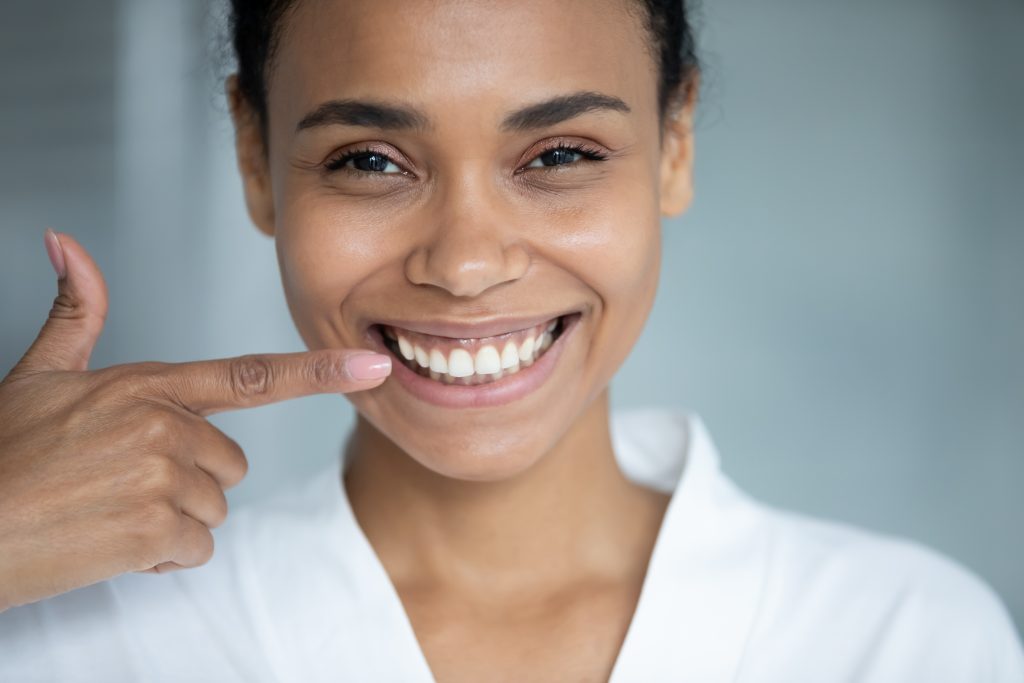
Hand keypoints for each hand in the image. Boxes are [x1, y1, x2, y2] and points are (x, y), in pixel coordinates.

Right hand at [0, 230, 391, 611]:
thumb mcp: (39, 373)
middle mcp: (166, 426)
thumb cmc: (3, 456)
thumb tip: (65, 243)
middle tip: (123, 480)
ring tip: (110, 508)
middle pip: (230, 462)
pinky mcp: (157, 530)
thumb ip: (75, 312)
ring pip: (214, 507)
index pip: (251, 376)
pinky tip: (112, 539)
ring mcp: (165, 478)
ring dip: (172, 519)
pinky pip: (195, 549)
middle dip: (189, 477)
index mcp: (149, 385)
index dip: (318, 371)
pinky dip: (160, 554)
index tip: (370, 367)